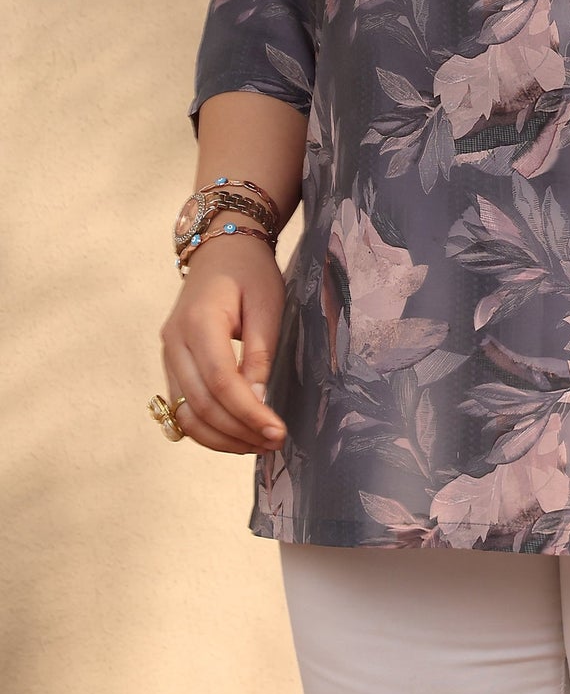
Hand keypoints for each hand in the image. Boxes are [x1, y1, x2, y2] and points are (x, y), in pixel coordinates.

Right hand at [158, 234, 288, 452]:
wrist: (222, 248)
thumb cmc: (249, 271)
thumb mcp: (267, 303)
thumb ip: (260, 352)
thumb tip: (257, 402)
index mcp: (198, 322)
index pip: (220, 382)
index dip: (248, 413)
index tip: (278, 431)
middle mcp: (174, 342)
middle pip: (200, 405)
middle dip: (238, 431)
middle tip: (275, 442)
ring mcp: (168, 355)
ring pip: (186, 414)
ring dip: (221, 438)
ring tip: (258, 444)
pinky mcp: (171, 364)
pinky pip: (183, 407)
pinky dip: (207, 427)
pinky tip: (237, 434)